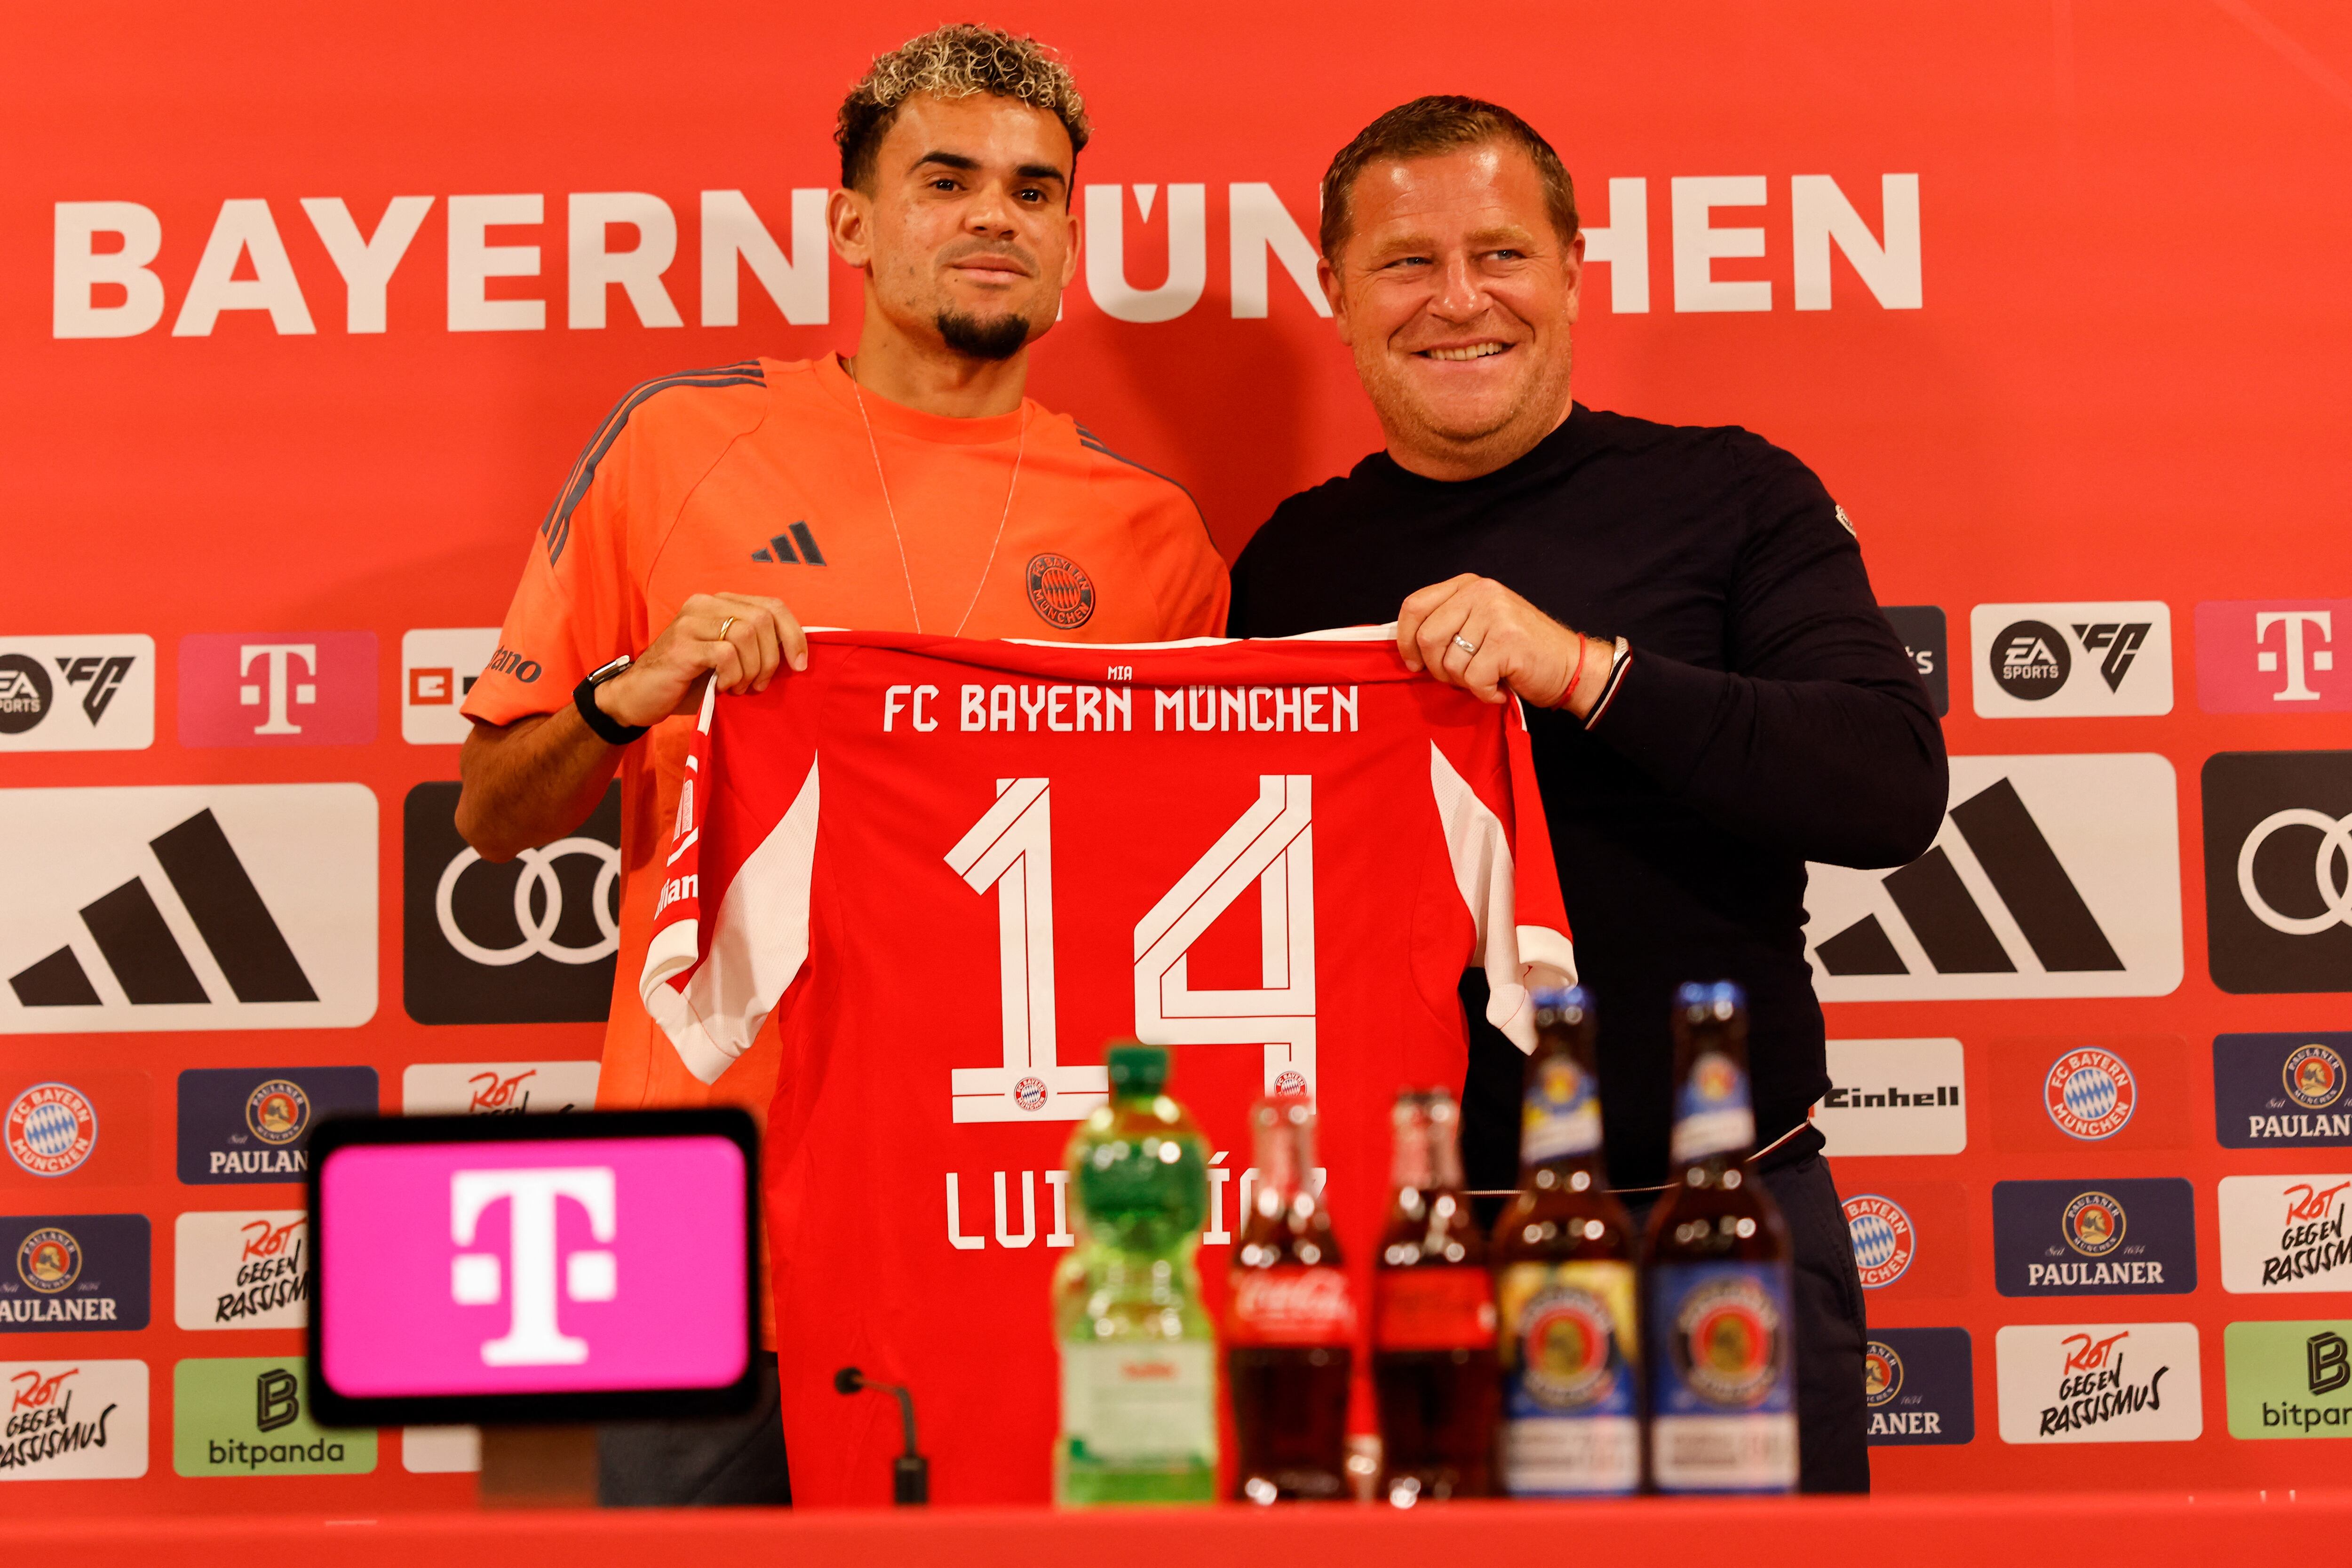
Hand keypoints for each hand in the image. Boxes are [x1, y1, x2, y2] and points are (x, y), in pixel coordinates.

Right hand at [596, 593, 804, 727]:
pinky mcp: (682, 646)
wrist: (638, 697)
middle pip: (763, 618)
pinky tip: (723, 687)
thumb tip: (798, 654)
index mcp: (719, 603)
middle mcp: (704, 605)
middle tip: (760, 684)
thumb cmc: (688, 680)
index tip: (800, 664)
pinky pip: (726, 655)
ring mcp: (691, 623)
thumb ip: (755, 646)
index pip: (772, 605)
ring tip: (740, 688)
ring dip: (752, 669)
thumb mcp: (728, 658)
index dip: (793, 634)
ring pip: (746, 634)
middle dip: (772, 657)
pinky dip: (733, 676)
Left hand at [1395, 575, 1603, 712]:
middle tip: (1460, 677)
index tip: (1413, 662)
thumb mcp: (1477, 624)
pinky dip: (1484, 693)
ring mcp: (1496, 614)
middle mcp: (1481, 592)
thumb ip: (1445, 624)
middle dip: (1436, 669)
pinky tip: (1500, 687)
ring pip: (1449, 662)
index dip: (1405, 640)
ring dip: (1465, 682)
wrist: (1569, 666)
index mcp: (1467, 585)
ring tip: (1488, 677)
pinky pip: (1473, 679)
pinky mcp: (1508, 641)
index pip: (1414, 606)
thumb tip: (1405, 646)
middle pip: (1427, 637)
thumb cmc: (1517, 652)